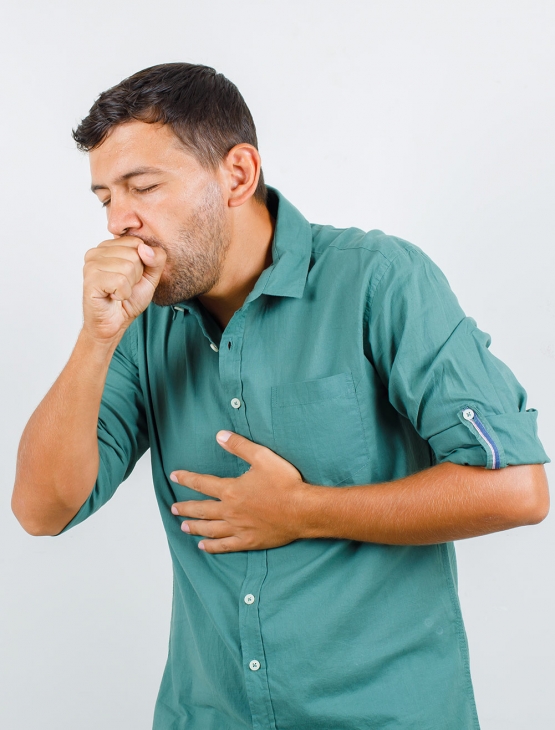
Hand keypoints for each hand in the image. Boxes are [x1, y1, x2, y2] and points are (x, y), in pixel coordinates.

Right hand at [82, 236, 166, 341]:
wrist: (114, 323)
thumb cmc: (129, 299)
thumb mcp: (150, 276)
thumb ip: (156, 259)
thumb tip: (144, 248)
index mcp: (109, 246)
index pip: (137, 243)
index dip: (142, 264)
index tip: (131, 276)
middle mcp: (97, 252)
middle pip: (134, 254)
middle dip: (136, 276)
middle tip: (123, 286)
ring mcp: (91, 265)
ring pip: (128, 267)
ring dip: (129, 286)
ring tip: (117, 292)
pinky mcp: (90, 279)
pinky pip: (120, 281)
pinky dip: (122, 294)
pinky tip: (112, 296)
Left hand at [169, 431, 312, 553]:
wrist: (302, 510)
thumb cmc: (285, 483)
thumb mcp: (262, 457)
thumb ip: (239, 446)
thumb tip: (220, 435)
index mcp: (231, 490)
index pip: (202, 483)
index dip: (186, 479)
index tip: (174, 476)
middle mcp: (230, 511)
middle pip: (201, 510)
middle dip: (186, 508)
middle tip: (173, 508)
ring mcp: (238, 528)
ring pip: (210, 529)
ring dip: (194, 527)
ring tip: (183, 527)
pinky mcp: (249, 541)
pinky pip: (225, 545)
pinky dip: (212, 546)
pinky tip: (203, 547)